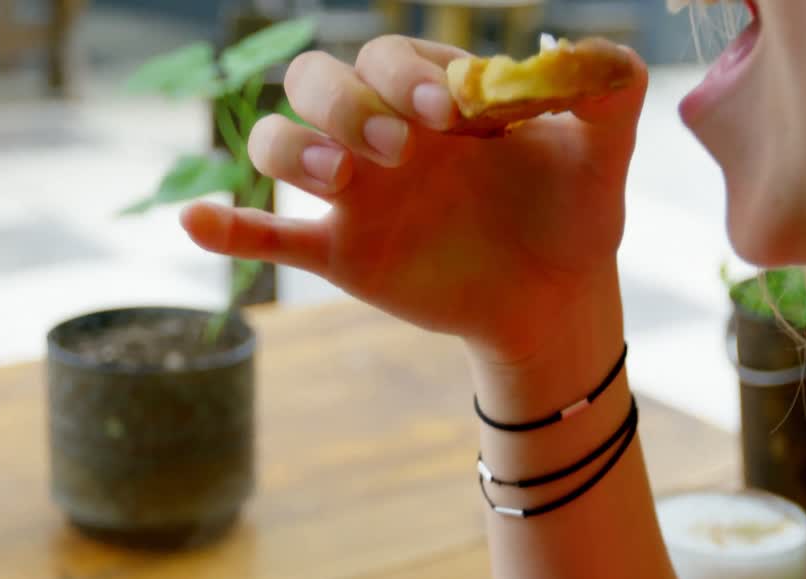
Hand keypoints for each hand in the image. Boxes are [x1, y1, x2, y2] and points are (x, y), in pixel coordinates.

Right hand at [181, 35, 647, 365]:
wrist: (556, 297)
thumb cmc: (574, 214)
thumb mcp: (603, 150)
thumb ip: (608, 90)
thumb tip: (599, 55)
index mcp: (433, 96)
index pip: (389, 57)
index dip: (404, 74)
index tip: (448, 115)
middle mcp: (382, 132)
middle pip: (316, 81)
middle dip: (343, 103)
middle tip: (397, 151)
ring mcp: (355, 193)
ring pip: (277, 146)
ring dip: (290, 149)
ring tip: (339, 179)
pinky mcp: (341, 251)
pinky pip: (270, 234)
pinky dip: (229, 227)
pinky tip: (197, 222)